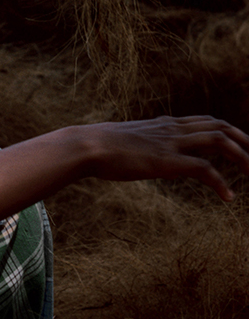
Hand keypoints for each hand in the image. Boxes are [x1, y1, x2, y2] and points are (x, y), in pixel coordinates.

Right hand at [85, 115, 248, 201]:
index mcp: (163, 124)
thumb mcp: (123, 141)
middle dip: (243, 140)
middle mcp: (171, 129)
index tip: (240, 145)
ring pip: (219, 141)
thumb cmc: (96, 147)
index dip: (227, 131)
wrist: (85, 146)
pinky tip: (228, 197)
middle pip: (219, 126)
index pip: (205, 121)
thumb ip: (137, 144)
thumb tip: (133, 152)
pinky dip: (220, 183)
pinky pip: (204, 169)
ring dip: (241, 157)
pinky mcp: (166, 161)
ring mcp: (170, 143)